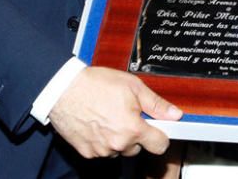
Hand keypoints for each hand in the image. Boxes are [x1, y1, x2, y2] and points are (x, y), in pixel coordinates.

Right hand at [49, 66, 182, 158]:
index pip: (160, 145)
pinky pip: (102, 150)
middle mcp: (118, 143)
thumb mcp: (132, 86)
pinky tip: (96, 123)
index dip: (161, 135)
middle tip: (125, 114)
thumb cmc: (95, 84)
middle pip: (138, 147)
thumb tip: (174, 114)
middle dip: (136, 133)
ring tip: (108, 116)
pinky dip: (102, 140)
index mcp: (133, 128)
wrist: (63, 89)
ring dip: (118, 138)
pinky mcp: (87, 152)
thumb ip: (156, 103)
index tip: (157, 128)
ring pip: (119, 149)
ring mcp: (102, 150)